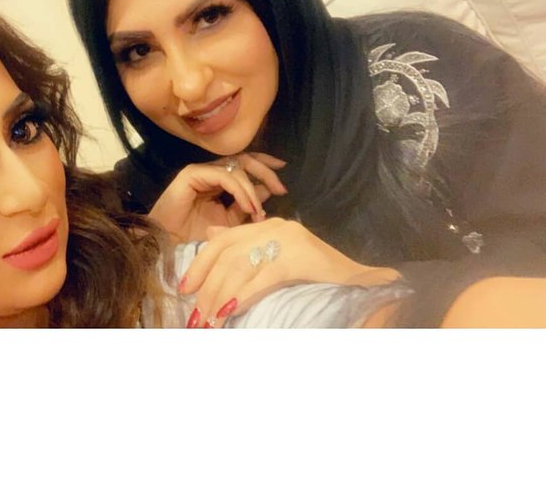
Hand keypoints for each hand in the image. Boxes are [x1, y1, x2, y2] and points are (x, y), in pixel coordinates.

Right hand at [148, 153, 287, 244]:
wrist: (169, 248)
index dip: (265, 166)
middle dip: (265, 172)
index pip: (245, 165)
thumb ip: (246, 207)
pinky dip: (240, 190)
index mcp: (219, 182)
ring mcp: (201, 172)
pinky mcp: (191, 174)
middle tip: (280, 188)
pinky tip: (248, 207)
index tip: (283, 174)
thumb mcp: (230, 223)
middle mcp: (211, 173)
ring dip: (252, 188)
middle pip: (244, 160)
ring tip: (258, 210)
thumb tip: (268, 192)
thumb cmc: (195, 239)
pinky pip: (223, 176)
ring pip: (236, 167)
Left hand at [179, 218, 399, 327]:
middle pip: (227, 252)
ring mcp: (289, 239)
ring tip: (210, 321)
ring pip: (240, 264)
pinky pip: (263, 276)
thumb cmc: (319, 278)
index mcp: (269, 227)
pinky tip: (232, 311)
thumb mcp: (278, 260)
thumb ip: (248, 251)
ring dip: (220, 295)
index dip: (200, 262)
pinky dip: (244, 295)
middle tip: (195, 314)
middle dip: (206, 284)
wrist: (363, 284)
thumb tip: (212, 242)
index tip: (185, 287)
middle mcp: (276, 227)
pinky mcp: (300, 256)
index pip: (224, 239)